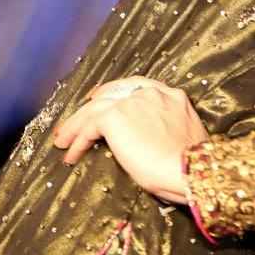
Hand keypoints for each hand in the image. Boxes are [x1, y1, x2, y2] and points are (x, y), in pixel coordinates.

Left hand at [51, 77, 208, 203]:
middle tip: (74, 122)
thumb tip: (147, 141)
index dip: (115, 93)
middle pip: (111, 94)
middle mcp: (151, 92)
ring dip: (76, 126)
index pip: (137, 86)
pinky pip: (88, 127)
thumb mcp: (181, 136)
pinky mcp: (115, 116)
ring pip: (94, 109)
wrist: (189, 169)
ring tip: (63, 141)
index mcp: (171, 95)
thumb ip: (163, 128)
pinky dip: (77, 141)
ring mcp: (132, 102)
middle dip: (91, 107)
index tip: (101, 99)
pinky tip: (71, 154)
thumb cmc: (191, 165)